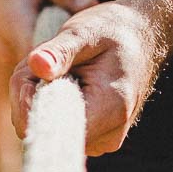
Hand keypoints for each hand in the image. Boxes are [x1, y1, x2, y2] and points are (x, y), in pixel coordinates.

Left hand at [13, 0, 172, 155]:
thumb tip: (36, 64)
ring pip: (44, 128)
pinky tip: (61, 80)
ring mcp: (101, 141)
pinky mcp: (94, 138)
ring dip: (36, 98)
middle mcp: (107, 135)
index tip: (32, 69)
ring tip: (56, 68)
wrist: (143, 36)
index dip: (29, 100)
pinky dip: (48, 103)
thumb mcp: (85, 32)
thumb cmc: (114, 30)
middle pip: (42, 129)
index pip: (51, 127)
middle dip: (29, 95)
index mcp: (109, 109)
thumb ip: (59, 51)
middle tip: (44, 61)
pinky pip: (56, 127)